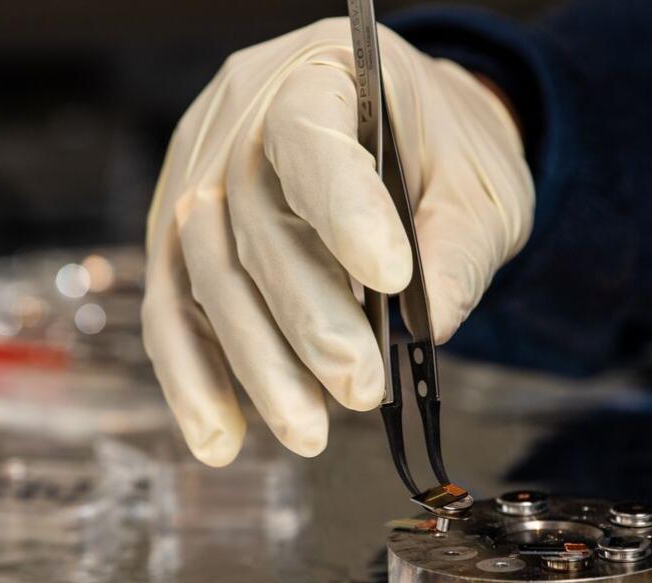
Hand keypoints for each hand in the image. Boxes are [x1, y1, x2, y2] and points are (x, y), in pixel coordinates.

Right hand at [143, 17, 533, 465]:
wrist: (405, 133)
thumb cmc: (439, 152)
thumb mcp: (480, 185)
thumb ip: (461, 248)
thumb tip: (431, 326)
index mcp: (323, 73)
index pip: (314, 139)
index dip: (346, 211)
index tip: (393, 281)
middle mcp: (239, 116)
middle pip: (250, 222)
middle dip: (306, 319)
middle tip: (360, 390)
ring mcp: (195, 175)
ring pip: (206, 276)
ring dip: (255, 364)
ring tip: (308, 433)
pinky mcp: (176, 237)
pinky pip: (171, 310)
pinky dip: (194, 379)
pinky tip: (221, 440)